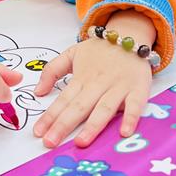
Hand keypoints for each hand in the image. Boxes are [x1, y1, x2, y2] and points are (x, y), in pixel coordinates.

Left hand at [32, 10, 154, 148]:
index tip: (38, 132)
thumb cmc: (100, 50)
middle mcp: (99, 83)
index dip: (50, 117)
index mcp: (82, 78)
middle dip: (64, 125)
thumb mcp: (72, 53)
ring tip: (80, 142)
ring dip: (93, 126)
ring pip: (104, 108)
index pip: (63, 99)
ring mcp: (119, 87)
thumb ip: (52, 70)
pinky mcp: (138, 89)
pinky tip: (124, 133)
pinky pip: (135, 105)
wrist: (130, 33)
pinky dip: (130, 118)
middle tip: (50, 143)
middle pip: (79, 106)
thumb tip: (38, 92)